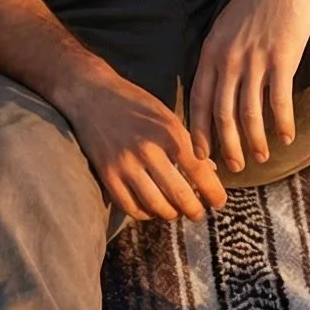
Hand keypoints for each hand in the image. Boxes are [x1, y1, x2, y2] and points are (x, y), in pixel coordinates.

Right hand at [64, 63, 226, 223]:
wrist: (90, 94)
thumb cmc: (133, 103)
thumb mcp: (166, 116)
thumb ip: (187, 143)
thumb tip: (209, 171)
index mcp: (169, 132)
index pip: (199, 171)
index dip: (213, 192)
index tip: (219, 202)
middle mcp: (148, 150)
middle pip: (180, 195)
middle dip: (195, 210)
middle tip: (199, 213)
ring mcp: (125, 165)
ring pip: (157, 206)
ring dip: (172, 214)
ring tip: (176, 211)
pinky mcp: (107, 175)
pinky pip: (131, 207)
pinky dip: (146, 214)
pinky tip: (152, 209)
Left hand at [189, 0, 309, 174]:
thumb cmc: (256, 2)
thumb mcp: (225, 28)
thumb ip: (220, 57)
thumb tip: (217, 88)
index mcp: (210, 53)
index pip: (197, 101)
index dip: (198, 131)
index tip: (200, 155)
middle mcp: (227, 60)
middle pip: (221, 114)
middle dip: (225, 146)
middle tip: (233, 167)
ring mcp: (254, 60)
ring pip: (249, 114)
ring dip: (254, 141)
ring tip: (261, 157)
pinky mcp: (281, 59)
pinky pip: (278, 101)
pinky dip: (282, 123)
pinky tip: (286, 137)